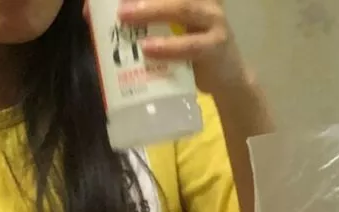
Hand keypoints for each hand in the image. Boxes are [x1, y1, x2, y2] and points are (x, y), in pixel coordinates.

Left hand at [117, 0, 246, 94]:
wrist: (228, 78)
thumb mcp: (175, 29)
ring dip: (153, 12)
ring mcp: (214, 20)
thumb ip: (154, 20)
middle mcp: (206, 0)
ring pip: (183, 9)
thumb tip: (110, 16)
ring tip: (126, 19)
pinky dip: (168, 48)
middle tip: (120, 5)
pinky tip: (149, 49)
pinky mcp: (215, 46)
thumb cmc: (194, 51)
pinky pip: (190, 45)